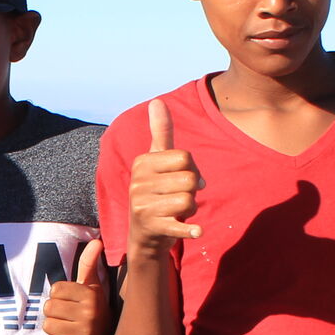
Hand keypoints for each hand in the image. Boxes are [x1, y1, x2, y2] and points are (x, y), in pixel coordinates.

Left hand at [41, 239, 111, 334]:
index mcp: (91, 296)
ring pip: (47, 326)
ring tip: (70, 329)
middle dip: (56, 312)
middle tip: (70, 317)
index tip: (73, 302)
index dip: (60, 296)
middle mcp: (89, 315)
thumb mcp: (93, 286)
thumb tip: (96, 241)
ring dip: (55, 328)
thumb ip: (89, 264)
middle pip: (48, 308)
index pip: (55, 290)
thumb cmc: (95, 309)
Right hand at [128, 97, 202, 264]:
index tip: (185, 180)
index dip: (193, 170)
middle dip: (192, 191)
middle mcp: (138, 182)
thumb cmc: (156, 192)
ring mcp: (142, 205)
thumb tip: (157, 101)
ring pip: (189, 200)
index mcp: (142, 163)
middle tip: (180, 199)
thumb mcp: (156, 161)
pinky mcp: (151, 227)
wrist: (144, 234)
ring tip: (177, 212)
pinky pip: (181, 225)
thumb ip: (160, 132)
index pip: (185, 158)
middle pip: (189, 179)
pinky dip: (191, 230)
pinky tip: (197, 232)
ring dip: (191, 209)